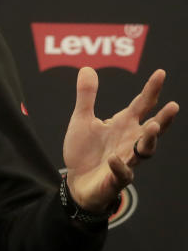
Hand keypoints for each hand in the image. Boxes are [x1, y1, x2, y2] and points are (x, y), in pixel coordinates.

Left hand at [63, 66, 178, 210]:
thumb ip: (87, 96)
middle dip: (164, 118)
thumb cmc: (84, 150)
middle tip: (174, 106)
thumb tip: (87, 68)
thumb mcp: (82, 119)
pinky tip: (113, 158)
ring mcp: (126, 160)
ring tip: (153, 126)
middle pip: (152, 129)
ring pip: (145, 151)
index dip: (152, 89)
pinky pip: (123, 174)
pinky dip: (119, 166)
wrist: (76, 182)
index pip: (142, 104)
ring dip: (150, 140)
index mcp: (124, 124)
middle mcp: (130, 141)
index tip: (161, 72)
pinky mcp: (116, 179)